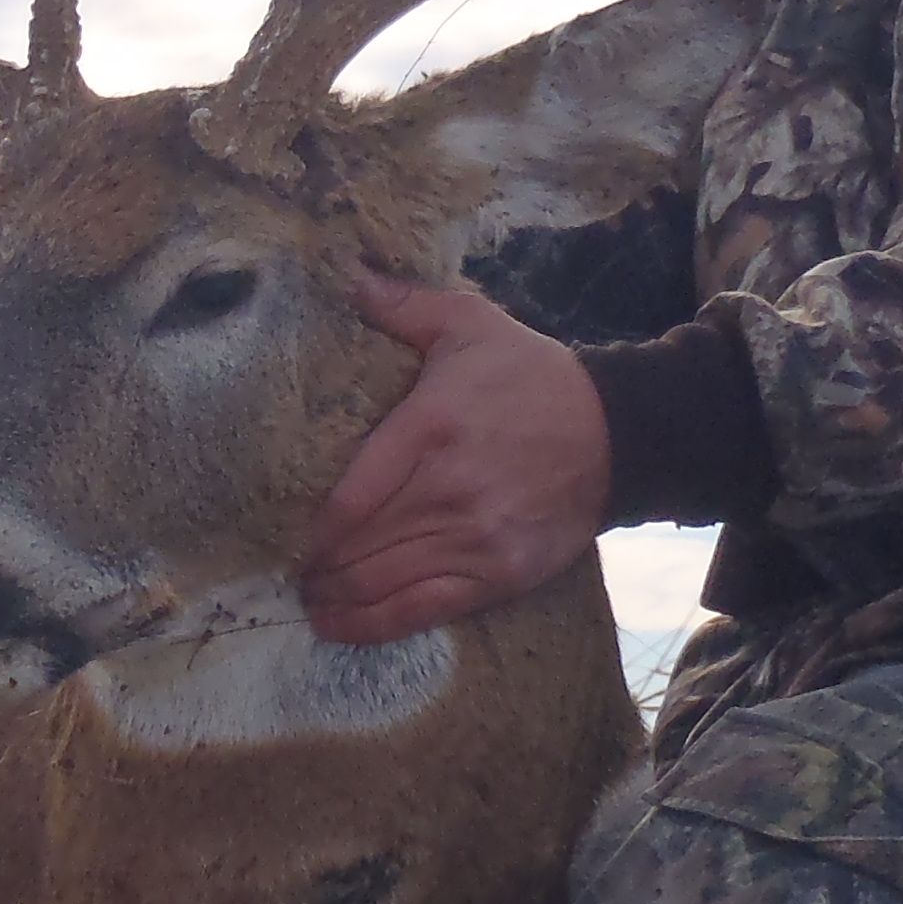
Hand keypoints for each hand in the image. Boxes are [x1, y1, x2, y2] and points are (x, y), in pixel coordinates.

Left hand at [302, 272, 609, 643]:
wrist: (615, 434)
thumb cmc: (533, 376)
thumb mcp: (471, 324)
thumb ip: (405, 307)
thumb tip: (349, 278)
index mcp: (430, 428)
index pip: (350, 498)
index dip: (311, 529)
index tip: (287, 534)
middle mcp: (448, 490)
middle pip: (357, 548)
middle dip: (315, 568)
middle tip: (291, 570)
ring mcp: (474, 538)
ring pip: (380, 583)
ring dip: (334, 598)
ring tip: (310, 598)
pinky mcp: (498, 574)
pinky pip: (421, 610)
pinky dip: (371, 625)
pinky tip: (337, 625)